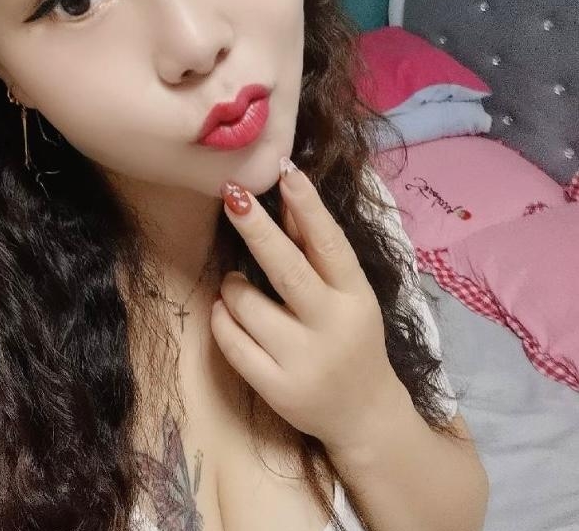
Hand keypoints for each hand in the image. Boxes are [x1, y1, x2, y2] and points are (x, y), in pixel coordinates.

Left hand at [211, 158, 407, 455]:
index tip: (286, 170)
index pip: (330, 245)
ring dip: (232, 285)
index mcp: (355, 298)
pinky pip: (230, 340)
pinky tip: (227, 310)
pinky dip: (221, 316)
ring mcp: (302, 361)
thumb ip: (318, 250)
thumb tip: (287, 193)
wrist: (364, 415)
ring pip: (244, 304)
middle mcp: (331, 327)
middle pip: (286, 270)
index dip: (307, 206)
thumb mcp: (349, 295)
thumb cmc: (353, 339)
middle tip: (232, 195)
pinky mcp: (275, 388)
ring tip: (238, 284)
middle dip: (256, 228)